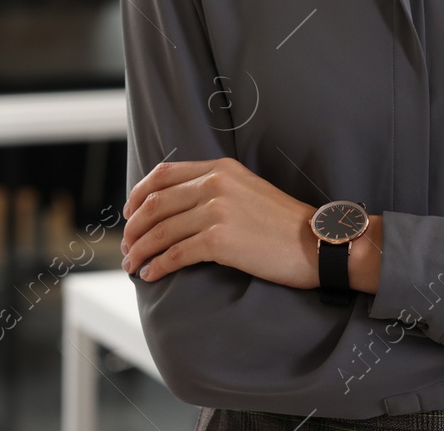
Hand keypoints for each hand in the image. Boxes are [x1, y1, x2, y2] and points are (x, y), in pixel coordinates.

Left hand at [120, 158, 320, 288]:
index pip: (163, 174)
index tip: (129, 214)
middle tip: (126, 246)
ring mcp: (218, 211)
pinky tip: (151, 274)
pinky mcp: (221, 240)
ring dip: (139, 250)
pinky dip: (157, 265)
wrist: (317, 242)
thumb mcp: (247, 190)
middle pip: (155, 203)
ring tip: (132, 265)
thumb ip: (215, 189)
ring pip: (160, 231)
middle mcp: (217, 184)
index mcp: (221, 168)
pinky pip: (175, 254)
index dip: (138, 195)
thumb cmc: (283, 223)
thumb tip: (175, 208)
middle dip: (133, 228)